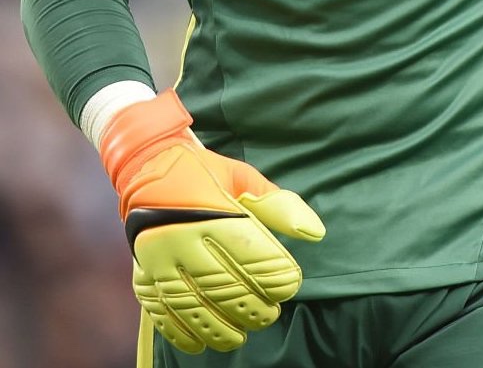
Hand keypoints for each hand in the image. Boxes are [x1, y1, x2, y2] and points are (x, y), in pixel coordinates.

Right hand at [99, 89, 324, 353]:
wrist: (146, 166)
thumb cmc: (204, 172)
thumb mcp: (242, 177)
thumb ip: (277, 205)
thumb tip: (315, 232)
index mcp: (210, 210)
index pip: (249, 253)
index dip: (273, 274)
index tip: (289, 284)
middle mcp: (181, 237)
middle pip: (223, 285)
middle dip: (252, 306)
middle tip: (271, 313)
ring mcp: (158, 260)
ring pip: (193, 306)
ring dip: (221, 327)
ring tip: (244, 333)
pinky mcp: (142, 273)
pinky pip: (162, 313)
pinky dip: (183, 333)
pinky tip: (203, 342)